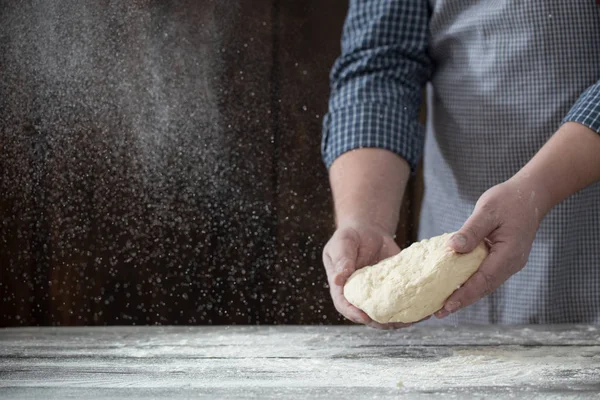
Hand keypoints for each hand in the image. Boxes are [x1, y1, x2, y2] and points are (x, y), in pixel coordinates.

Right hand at [322, 220, 411, 329]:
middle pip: (368, 316)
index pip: (345, 306)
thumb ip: (341, 260)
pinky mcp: (392, 289)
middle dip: (383, 322)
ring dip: (401, 319)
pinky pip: (401, 302)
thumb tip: (338, 280)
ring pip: (387, 313)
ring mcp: (377, 295)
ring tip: (417, 317)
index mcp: (342, 287)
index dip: (354, 314)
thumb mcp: (342, 244)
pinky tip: (426, 307)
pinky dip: (413, 307)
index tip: (365, 317)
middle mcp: (359, 296)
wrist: (368, 230)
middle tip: (398, 321)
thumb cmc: (350, 236)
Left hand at [436, 176, 545, 317]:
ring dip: (465, 295)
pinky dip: (470, 283)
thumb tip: (452, 248)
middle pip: (483, 288)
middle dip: (461, 301)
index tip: (446, 306)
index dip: (464, 294)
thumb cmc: (509, 200)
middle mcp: (510, 263)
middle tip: (438, 313)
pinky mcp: (503, 259)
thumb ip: (471, 231)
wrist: (531, 195)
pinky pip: (485, 275)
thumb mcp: (487, 211)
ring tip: (443, 306)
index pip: (483, 280)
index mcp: (508, 254)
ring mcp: (508, 263)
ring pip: (484, 284)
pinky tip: (454, 286)